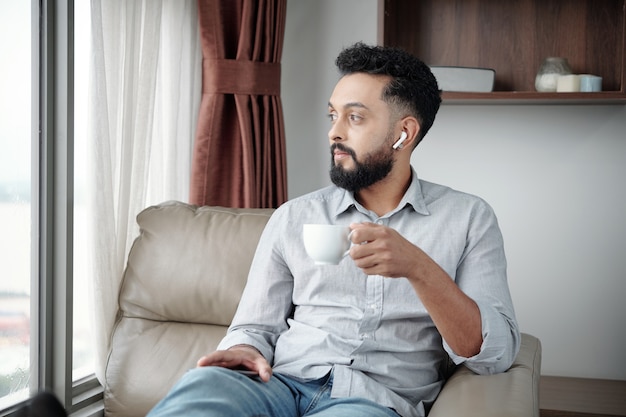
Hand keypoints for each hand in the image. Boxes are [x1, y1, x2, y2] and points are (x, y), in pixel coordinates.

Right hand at [196, 345, 272, 381]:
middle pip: (210, 362)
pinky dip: (205, 378)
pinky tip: (199, 387)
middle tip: (193, 372)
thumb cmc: (253, 360)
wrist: (248, 356)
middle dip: (202, 366)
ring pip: (209, 369)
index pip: (220, 355)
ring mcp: (220, 366)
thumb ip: (265, 368)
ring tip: (193, 381)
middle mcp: (223, 360)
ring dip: (202, 373)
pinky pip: (211, 374)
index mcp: (232, 356)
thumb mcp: (261, 362)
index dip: (210, 359)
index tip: (200, 362)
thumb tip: (267, 378)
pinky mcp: (219, 372)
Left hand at [349, 223, 482, 356]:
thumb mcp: (386, 231)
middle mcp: (382, 245)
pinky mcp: (384, 270)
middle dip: (354, 253)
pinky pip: (366, 271)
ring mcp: (383, 258)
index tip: (355, 240)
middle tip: (359, 252)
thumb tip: (351, 226)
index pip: (356, 235)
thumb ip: (368, 227)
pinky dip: (367, 269)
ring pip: (359, 263)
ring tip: (368, 258)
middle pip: (354, 252)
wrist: (414, 261)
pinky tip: (374, 264)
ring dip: (360, 262)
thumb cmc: (397, 244)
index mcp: (382, 233)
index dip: (352, 238)